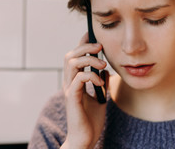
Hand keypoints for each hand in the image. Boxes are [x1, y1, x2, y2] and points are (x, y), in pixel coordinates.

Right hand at [61, 33, 107, 148]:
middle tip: (100, 46)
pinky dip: (90, 75)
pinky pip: (78, 79)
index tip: (93, 36)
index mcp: (74, 82)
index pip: (75, 57)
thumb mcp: (100, 97)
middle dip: (85, 47)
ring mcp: (69, 90)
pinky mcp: (72, 99)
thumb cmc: (91, 120)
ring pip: (71, 64)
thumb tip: (105, 70)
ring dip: (88, 59)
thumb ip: (101, 83)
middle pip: (70, 56)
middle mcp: (69, 83)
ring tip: (103, 64)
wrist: (85, 139)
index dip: (82, 44)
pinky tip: (99, 79)